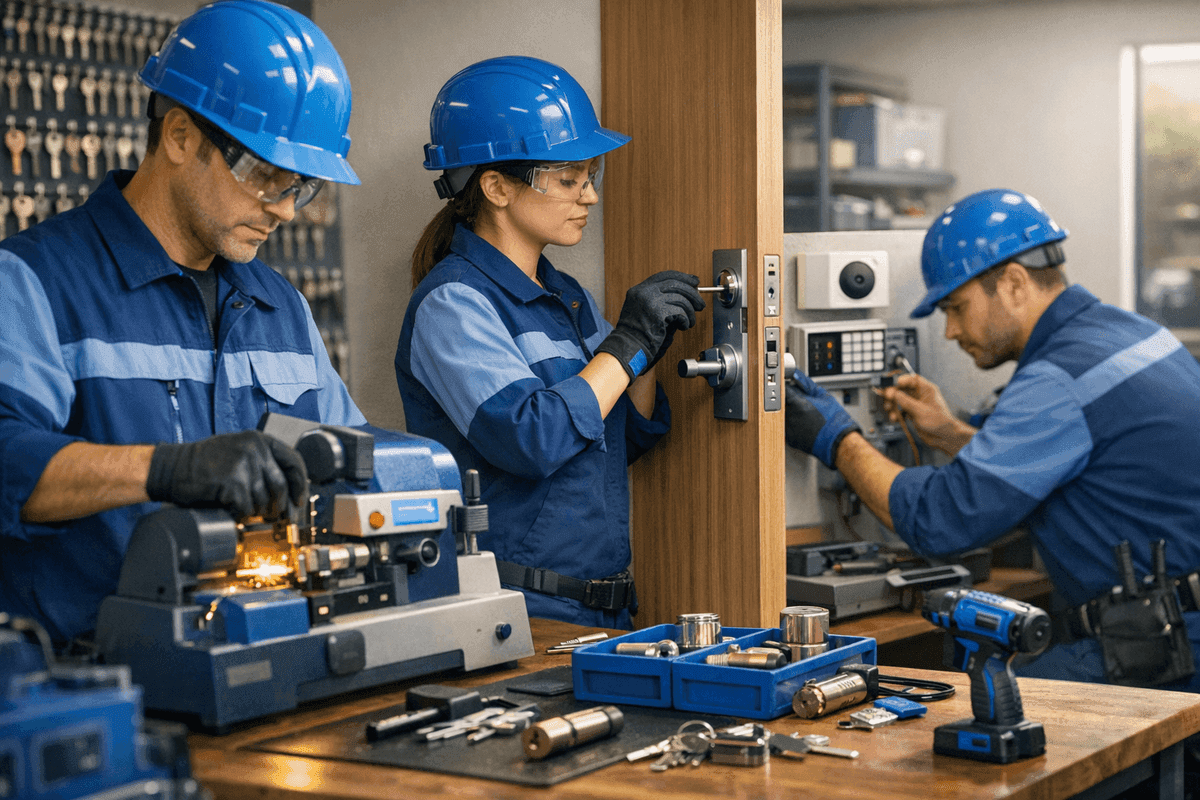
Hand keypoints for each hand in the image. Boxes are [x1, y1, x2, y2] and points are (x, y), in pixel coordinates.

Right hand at [146, 430, 307, 519]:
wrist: (172, 467)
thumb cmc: (204, 462)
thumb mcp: (238, 450)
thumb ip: (263, 462)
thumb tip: (287, 489)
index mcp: (260, 440)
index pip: (294, 461)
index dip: (300, 484)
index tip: (299, 500)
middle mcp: (255, 449)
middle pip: (281, 486)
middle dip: (280, 506)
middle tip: (276, 516)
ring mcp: (244, 465)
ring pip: (264, 500)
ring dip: (255, 511)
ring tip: (243, 508)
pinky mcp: (233, 483)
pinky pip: (246, 509)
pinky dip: (239, 515)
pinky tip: (230, 510)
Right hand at [596, 270, 705, 380]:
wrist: (628, 349)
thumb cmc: (636, 336)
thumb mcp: (645, 312)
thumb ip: (662, 301)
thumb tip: (686, 296)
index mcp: (638, 290)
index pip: (664, 276)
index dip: (682, 277)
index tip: (694, 281)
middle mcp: (643, 292)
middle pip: (675, 283)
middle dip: (692, 293)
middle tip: (700, 303)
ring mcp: (650, 300)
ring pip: (680, 298)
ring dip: (690, 310)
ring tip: (691, 320)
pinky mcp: (658, 312)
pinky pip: (680, 312)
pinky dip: (686, 320)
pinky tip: (684, 326)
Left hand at [785, 371, 860, 468]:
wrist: (838, 441)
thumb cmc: (834, 420)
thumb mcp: (824, 396)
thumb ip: (807, 385)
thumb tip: (797, 377)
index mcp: (798, 404)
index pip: (783, 390)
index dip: (786, 385)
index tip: (788, 384)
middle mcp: (791, 416)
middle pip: (782, 402)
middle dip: (789, 399)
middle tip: (801, 400)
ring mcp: (789, 428)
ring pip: (783, 414)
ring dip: (790, 411)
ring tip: (805, 414)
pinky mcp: (790, 438)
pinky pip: (786, 426)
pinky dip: (792, 423)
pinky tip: (804, 423)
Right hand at [878, 373, 974, 454]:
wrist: (944, 437)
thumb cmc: (940, 422)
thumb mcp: (921, 410)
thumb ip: (906, 401)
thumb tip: (894, 393)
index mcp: (926, 389)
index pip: (911, 379)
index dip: (899, 381)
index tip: (890, 386)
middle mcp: (920, 395)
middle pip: (902, 389)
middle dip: (893, 395)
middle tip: (887, 400)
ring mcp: (915, 404)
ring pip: (899, 400)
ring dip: (892, 406)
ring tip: (890, 412)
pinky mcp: (912, 413)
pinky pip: (900, 410)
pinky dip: (895, 414)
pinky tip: (894, 418)